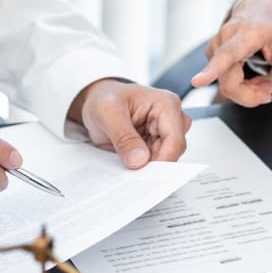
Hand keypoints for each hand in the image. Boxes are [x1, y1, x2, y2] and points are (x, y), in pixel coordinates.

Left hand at [68, 79, 190, 167]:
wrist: (96, 101)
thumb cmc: (104, 98)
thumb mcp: (107, 112)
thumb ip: (123, 137)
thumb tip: (139, 159)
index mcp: (166, 104)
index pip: (175, 140)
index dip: (164, 160)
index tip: (147, 174)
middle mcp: (170, 118)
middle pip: (172, 152)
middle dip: (153, 165)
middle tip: (132, 171)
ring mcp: (163, 132)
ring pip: (164, 159)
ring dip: (147, 166)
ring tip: (125, 161)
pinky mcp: (155, 144)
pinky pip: (154, 162)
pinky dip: (142, 167)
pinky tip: (128, 163)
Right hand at [190, 0, 271, 106]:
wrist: (263, 4)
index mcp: (247, 33)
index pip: (226, 55)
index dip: (211, 71)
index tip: (197, 81)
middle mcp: (225, 38)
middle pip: (228, 83)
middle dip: (250, 95)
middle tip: (270, 89)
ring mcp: (216, 45)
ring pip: (226, 85)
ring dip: (247, 90)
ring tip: (264, 79)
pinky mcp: (212, 53)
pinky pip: (223, 80)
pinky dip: (240, 84)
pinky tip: (251, 75)